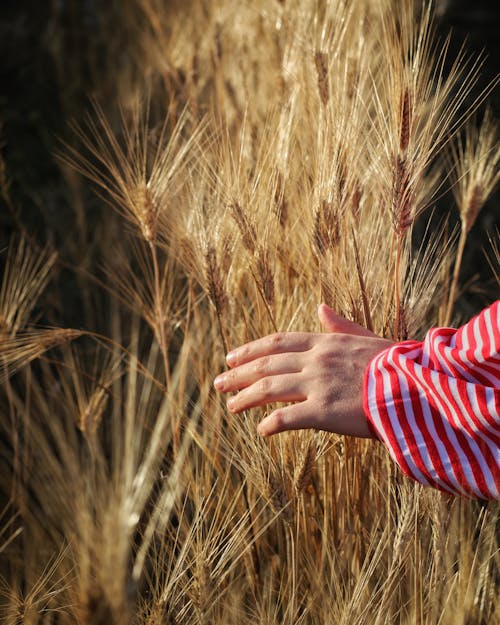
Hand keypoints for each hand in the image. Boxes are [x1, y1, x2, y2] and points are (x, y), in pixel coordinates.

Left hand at [213, 304, 392, 437]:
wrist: (417, 386)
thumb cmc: (395, 364)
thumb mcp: (365, 337)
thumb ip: (339, 325)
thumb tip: (320, 307)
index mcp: (325, 342)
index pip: (277, 342)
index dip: (251, 349)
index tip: (231, 357)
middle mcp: (316, 360)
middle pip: (267, 364)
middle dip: (239, 374)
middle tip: (219, 383)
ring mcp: (318, 384)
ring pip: (270, 388)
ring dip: (246, 397)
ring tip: (230, 406)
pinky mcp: (324, 411)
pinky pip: (287, 418)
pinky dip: (271, 423)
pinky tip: (261, 431)